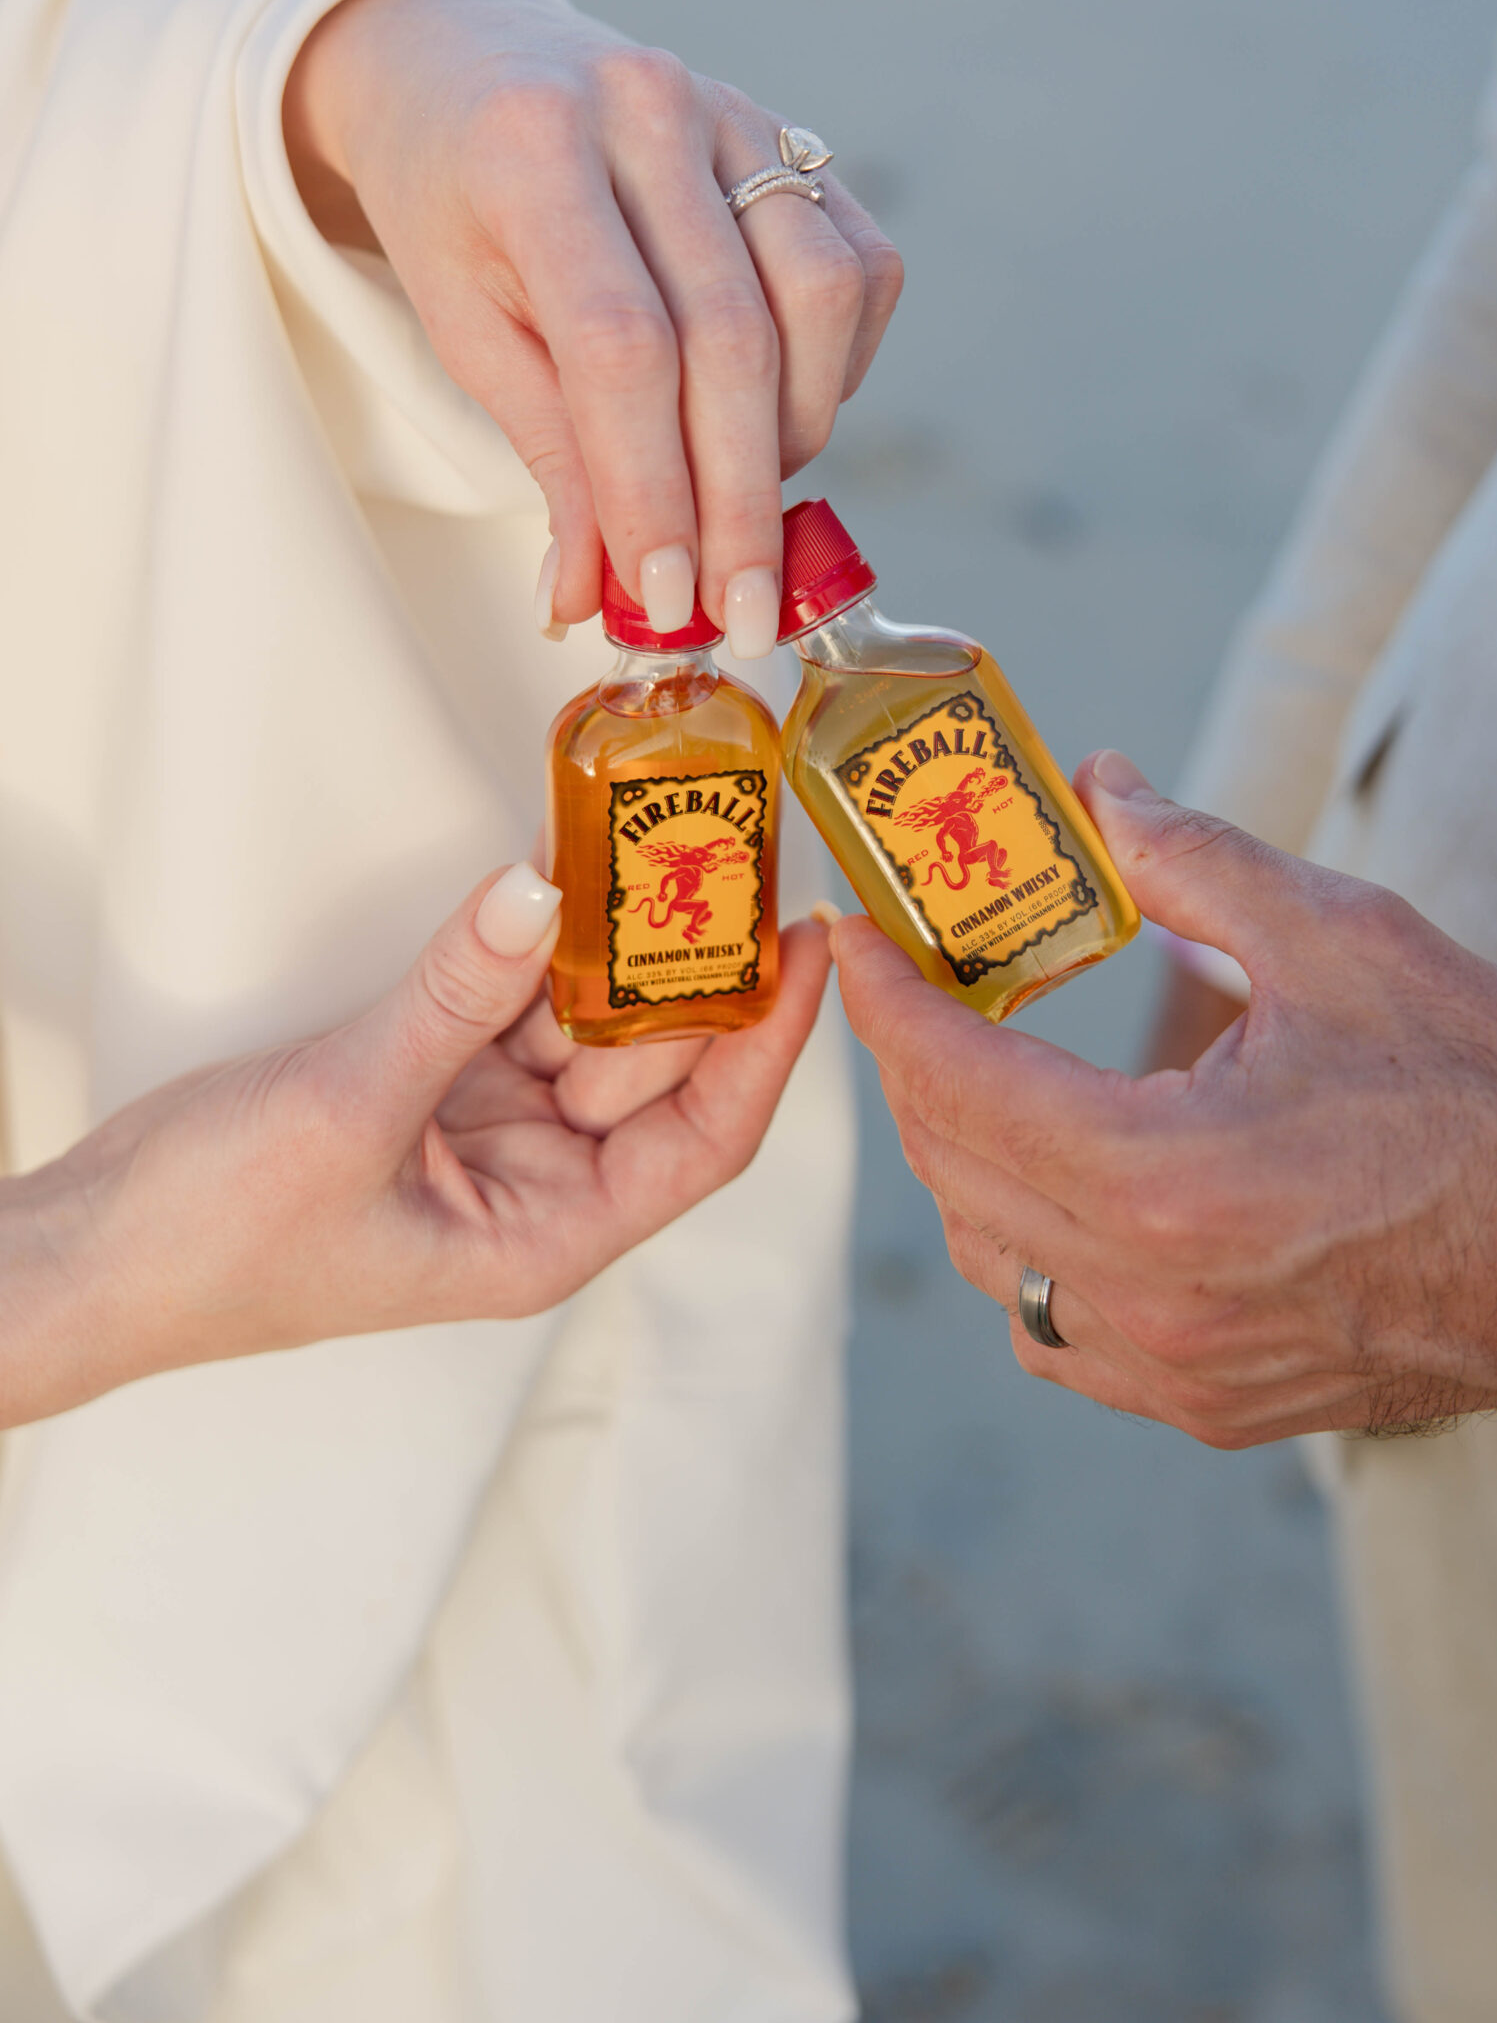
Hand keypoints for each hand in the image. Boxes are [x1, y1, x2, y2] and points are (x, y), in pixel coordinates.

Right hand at [0, 865, 829, 1427]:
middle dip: (699, 968)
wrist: (86, 1256)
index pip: (705, 1140)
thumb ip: (454, 995)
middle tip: (741, 856)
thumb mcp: (348, 1110)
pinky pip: (507, 1000)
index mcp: (545, 1236)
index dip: (769, 1048)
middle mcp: (534, 1185)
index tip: (810, 952)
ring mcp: (482, 1129)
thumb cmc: (214, 1243)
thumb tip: (541, 889)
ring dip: (618, 943)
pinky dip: (534, 942)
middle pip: (655, 1068)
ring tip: (673, 841)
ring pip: (584, 1024)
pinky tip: (568, 869)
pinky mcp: (426, 1080)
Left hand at [283, 0, 902, 650]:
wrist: (465, 65)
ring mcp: (731, 110)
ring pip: (819, 296)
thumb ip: (549, 453)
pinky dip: (840, 365)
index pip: (622, 346)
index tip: (666, 597)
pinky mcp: (789, 130)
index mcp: (534, 152)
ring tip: (747, 500)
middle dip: (736, 499)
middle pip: (730, 336)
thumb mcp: (464, 328)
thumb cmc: (454, 209)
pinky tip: (787, 412)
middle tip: (734, 610)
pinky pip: (859, 263)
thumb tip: (596, 596)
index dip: (654, 486)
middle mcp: (647, 110)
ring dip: (798, 432)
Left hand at [833, 753, 1496, 1445]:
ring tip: (981, 1065)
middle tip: (914, 980)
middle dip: (913, 1067)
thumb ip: (1195, 861)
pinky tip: (1060, 1184)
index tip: (851, 936)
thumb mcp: (1345, 940)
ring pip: (992, 1268)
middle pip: (952, 1173)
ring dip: (961, 1163)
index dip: (885, 1000)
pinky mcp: (1217, 1409)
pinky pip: (1057, 1340)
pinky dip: (1026, 1257)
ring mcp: (1180, 1373)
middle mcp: (1150, 1298)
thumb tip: (1101, 788)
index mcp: (1164, 1180)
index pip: (955, 1081)